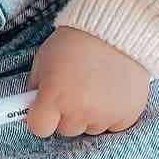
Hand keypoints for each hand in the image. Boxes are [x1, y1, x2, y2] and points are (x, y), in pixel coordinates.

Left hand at [27, 27, 150, 138]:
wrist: (118, 28)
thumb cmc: (76, 41)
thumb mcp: (44, 60)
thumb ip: (35, 87)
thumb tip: (31, 108)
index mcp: (54, 96)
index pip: (39, 128)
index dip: (41, 118)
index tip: (45, 109)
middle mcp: (79, 110)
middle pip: (65, 130)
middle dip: (66, 114)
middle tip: (75, 89)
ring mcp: (105, 114)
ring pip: (90, 129)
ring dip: (90, 114)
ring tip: (96, 85)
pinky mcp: (128, 115)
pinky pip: (112, 127)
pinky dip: (111, 113)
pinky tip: (112, 91)